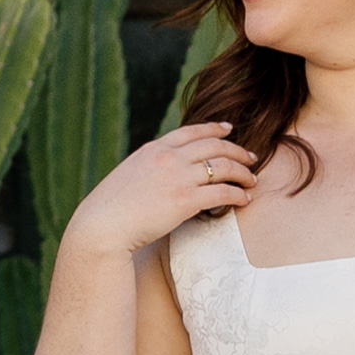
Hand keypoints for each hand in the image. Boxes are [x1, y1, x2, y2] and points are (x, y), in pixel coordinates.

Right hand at [60, 120, 258, 268]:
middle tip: (251, 158)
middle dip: (238, 150)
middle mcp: (169, 158)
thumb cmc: (110, 208)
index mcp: (154, 149)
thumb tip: (162, 171)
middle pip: (215, 146)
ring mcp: (178, 178)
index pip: (192, 131)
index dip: (214, 128)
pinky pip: (223, 193)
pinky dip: (238, 194)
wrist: (102, 225)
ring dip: (243, 173)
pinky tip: (245, 199)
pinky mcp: (186, 201)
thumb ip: (149, 167)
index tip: (229, 129)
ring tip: (252, 180)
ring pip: (224, 167)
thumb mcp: (129, 174)